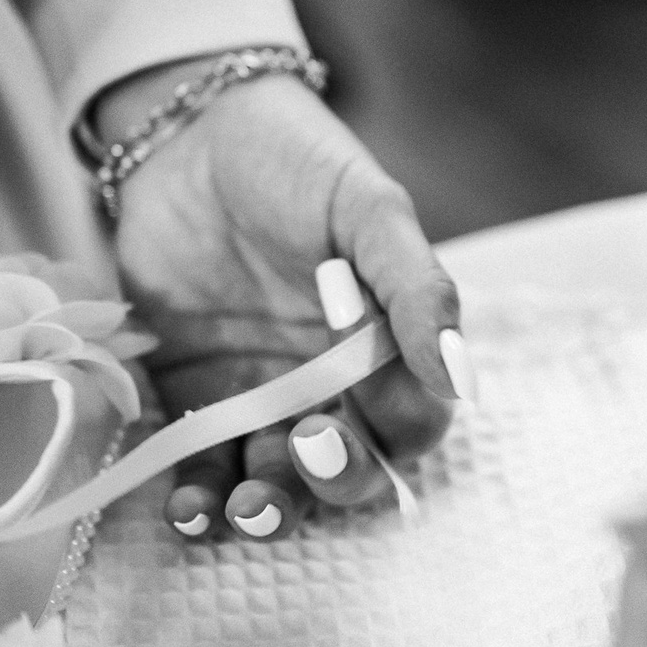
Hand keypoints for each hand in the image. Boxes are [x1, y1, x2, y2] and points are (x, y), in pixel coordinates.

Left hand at [100, 61, 465, 539]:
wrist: (186, 134)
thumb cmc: (297, 161)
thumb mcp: (370, 209)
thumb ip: (416, 288)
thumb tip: (460, 380)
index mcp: (389, 350)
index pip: (412, 424)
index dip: (397, 426)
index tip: (361, 388)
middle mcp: (331, 390)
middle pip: (353, 473)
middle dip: (336, 480)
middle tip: (306, 443)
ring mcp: (261, 401)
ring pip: (279, 487)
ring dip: (268, 512)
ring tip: (246, 510)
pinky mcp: (194, 403)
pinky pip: (204, 471)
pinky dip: (200, 502)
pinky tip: (190, 510)